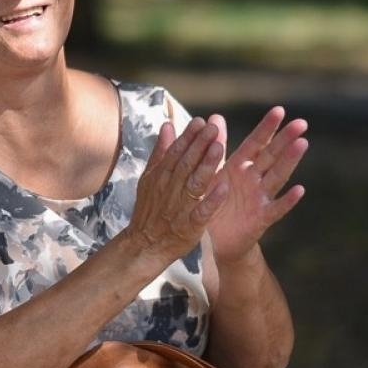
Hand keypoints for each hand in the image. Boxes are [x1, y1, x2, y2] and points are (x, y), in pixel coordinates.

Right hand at [126, 117, 227, 266]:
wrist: (144, 245)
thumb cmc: (149, 210)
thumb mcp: (149, 179)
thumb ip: (160, 152)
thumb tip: (168, 125)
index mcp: (160, 177)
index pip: (176, 152)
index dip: (188, 137)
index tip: (201, 122)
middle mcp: (170, 189)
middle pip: (186, 164)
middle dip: (200, 145)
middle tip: (213, 128)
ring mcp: (180, 208)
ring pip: (194, 184)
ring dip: (206, 166)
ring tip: (219, 149)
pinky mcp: (189, 226)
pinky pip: (202, 212)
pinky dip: (212, 200)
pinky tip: (224, 188)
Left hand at [204, 108, 307, 263]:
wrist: (212, 240)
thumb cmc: (212, 202)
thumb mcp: (210, 173)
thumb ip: (215, 147)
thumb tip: (214, 117)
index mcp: (239, 167)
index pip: (256, 143)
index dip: (267, 128)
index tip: (279, 110)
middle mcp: (253, 179)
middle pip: (271, 156)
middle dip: (285, 139)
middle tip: (301, 123)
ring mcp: (259, 198)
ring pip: (277, 176)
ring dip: (289, 161)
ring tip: (302, 144)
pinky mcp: (261, 218)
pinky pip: (276, 208)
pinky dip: (288, 200)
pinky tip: (299, 190)